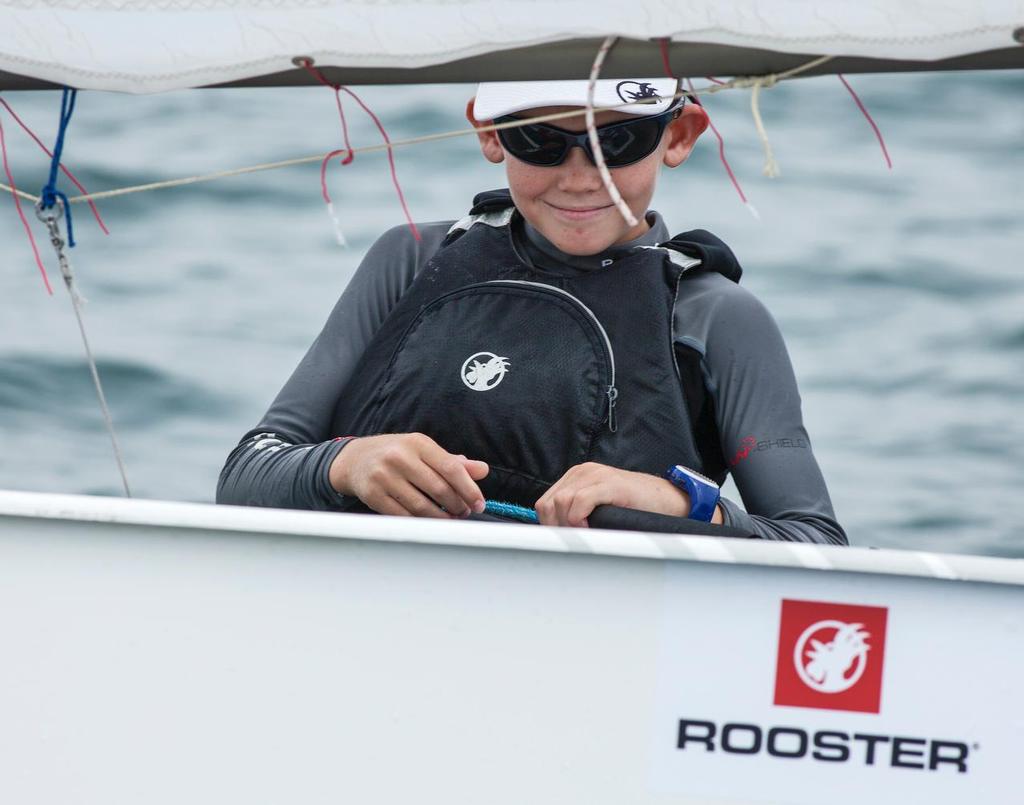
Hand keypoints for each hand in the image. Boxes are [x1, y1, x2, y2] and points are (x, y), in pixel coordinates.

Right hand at [329, 433, 488, 518]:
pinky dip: (420, 522)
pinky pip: (403, 515)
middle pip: (438, 489)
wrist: (355, 459)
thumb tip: (482, 470)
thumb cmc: (397, 454)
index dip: (469, 489)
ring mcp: (384, 476)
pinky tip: (429, 522)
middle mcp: (399, 457)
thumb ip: (453, 462)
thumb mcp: (424, 451)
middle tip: (465, 512)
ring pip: (421, 506)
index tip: (479, 503)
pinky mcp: (372, 494)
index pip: (451, 467)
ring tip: (451, 518)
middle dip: (457, 505)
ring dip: (441, 517)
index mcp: (417, 443)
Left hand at [535, 462, 721, 527]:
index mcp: (576, 477)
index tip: (562, 541)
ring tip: (584, 536)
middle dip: (556, 527)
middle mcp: (582, 472)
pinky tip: (590, 528)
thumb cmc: (635, 508)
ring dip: (567, 525)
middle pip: (548, 504)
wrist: (667, 500)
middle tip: (573, 541)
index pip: (545, 503)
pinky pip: (579, 501)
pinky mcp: (609, 483)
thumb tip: (556, 537)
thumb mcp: (598, 508)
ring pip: (560, 502)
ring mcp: (595, 475)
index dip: (550, 526)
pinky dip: (578, 519)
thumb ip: (576, 513)